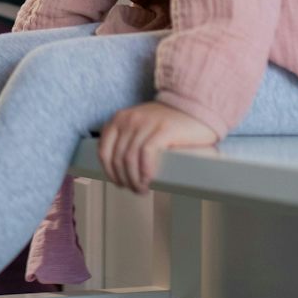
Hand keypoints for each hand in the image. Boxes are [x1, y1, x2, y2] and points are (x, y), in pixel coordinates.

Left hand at [98, 101, 218, 194]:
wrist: (194, 108)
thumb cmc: (166, 123)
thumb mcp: (139, 125)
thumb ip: (126, 138)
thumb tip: (117, 168)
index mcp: (119, 119)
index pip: (104, 151)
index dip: (110, 172)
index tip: (119, 183)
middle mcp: (129, 119)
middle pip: (118, 158)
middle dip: (125, 179)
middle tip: (135, 190)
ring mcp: (146, 123)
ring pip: (130, 158)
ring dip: (135, 180)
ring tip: (143, 189)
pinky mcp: (163, 129)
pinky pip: (146, 153)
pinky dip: (145, 170)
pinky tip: (149, 180)